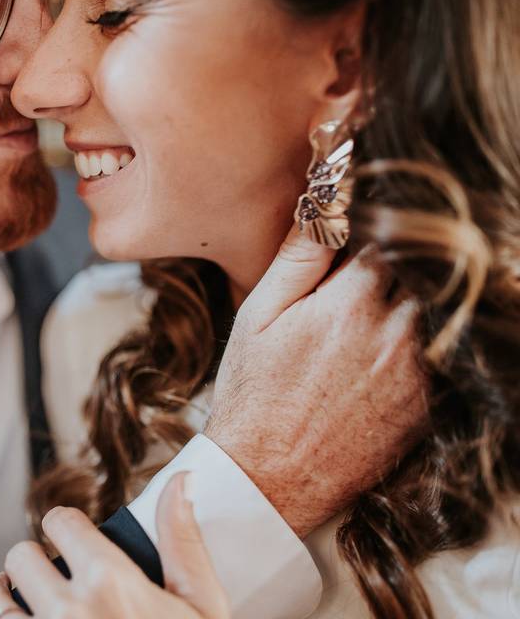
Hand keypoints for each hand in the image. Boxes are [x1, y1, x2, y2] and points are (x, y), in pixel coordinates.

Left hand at [0, 474, 228, 618]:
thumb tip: (182, 480)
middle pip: (21, 556)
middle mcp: (68, 612)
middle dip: (36, 564)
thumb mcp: (203, 607)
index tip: (73, 540)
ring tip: (21, 606)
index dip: (68, 527)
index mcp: (112, 584)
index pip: (61, 522)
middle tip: (52, 582)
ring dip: (2, 596)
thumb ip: (183, 541)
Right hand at [206, 227, 427, 536]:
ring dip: (393, 323)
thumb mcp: (256, 318)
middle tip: (335, 318)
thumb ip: (296, 257)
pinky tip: (361, 382)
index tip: (334, 276)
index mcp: (350, 303)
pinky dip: (403, 362)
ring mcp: (416, 374)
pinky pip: (429, 363)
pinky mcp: (425, 408)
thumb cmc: (252, 395)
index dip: (353, 258)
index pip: (378, 248)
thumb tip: (322, 204)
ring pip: (422, 320)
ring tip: (346, 354)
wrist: (267, 478)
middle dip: (379, 288)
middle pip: (407, 282)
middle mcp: (395, 333)